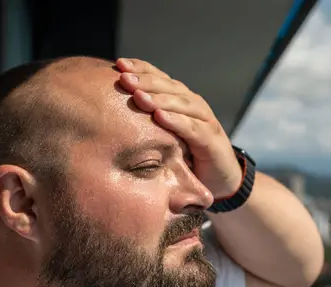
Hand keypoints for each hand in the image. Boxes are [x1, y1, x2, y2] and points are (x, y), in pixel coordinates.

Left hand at [115, 58, 241, 198]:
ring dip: (158, 98)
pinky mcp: (211, 139)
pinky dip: (176, 121)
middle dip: (145, 80)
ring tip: (138, 95)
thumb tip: (111, 111)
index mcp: (179, 99)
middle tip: (124, 77)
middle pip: (168, 86)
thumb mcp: (162, 134)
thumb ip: (145, 122)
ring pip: (180, 103)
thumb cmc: (185, 155)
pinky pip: (192, 128)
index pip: (159, 77)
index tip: (119, 64)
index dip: (141, 68)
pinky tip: (160, 117)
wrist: (219, 178)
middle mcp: (192, 104)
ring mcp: (204, 120)